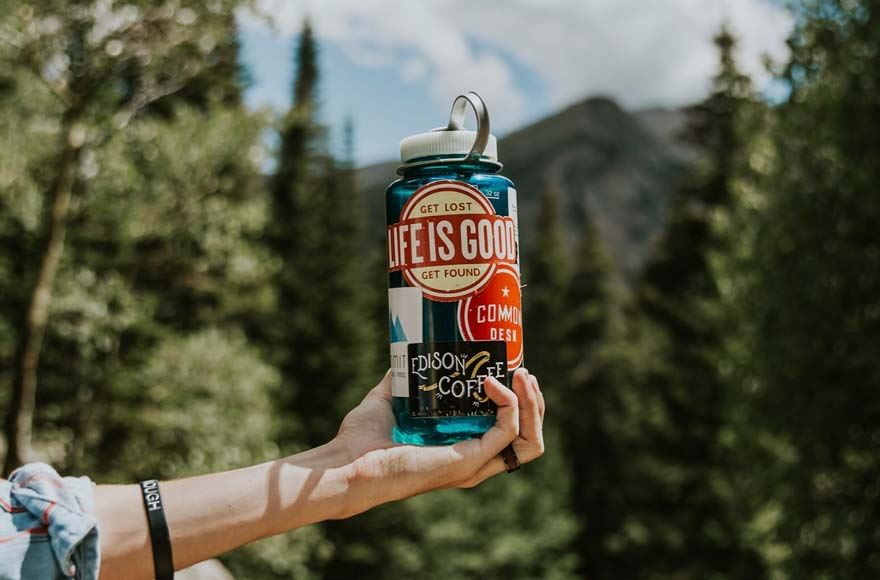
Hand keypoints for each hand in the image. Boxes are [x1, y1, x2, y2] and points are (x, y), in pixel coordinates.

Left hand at [333, 368, 545, 517]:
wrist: (347, 462)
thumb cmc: (361, 439)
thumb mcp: (388, 399)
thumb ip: (403, 379)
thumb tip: (409, 351)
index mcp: (461, 448)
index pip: (509, 431)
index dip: (519, 403)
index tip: (512, 370)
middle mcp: (473, 460)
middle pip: (528, 438)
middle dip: (534, 403)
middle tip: (523, 372)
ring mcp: (474, 463)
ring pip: (529, 440)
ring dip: (533, 405)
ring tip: (522, 375)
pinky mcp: (468, 460)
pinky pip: (507, 432)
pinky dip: (509, 404)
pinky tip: (491, 382)